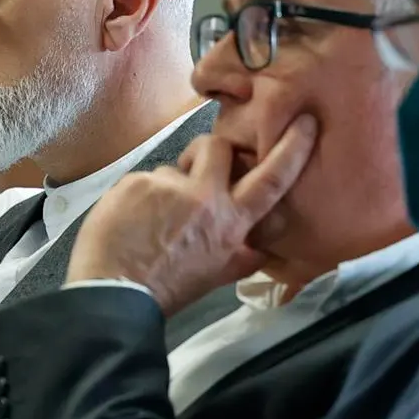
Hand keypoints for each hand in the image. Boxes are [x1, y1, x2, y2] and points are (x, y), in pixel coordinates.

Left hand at [66, 115, 315, 313]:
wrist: (114, 295)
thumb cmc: (168, 290)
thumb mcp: (218, 277)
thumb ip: (244, 256)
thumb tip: (265, 248)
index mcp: (231, 222)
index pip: (271, 178)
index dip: (292, 149)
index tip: (304, 123)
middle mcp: (204, 197)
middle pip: (218, 147)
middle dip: (210, 151)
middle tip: (196, 169)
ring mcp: (168, 186)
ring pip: (173, 168)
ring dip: (168, 186)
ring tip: (152, 218)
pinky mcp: (135, 182)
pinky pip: (143, 179)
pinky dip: (138, 197)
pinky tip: (130, 222)